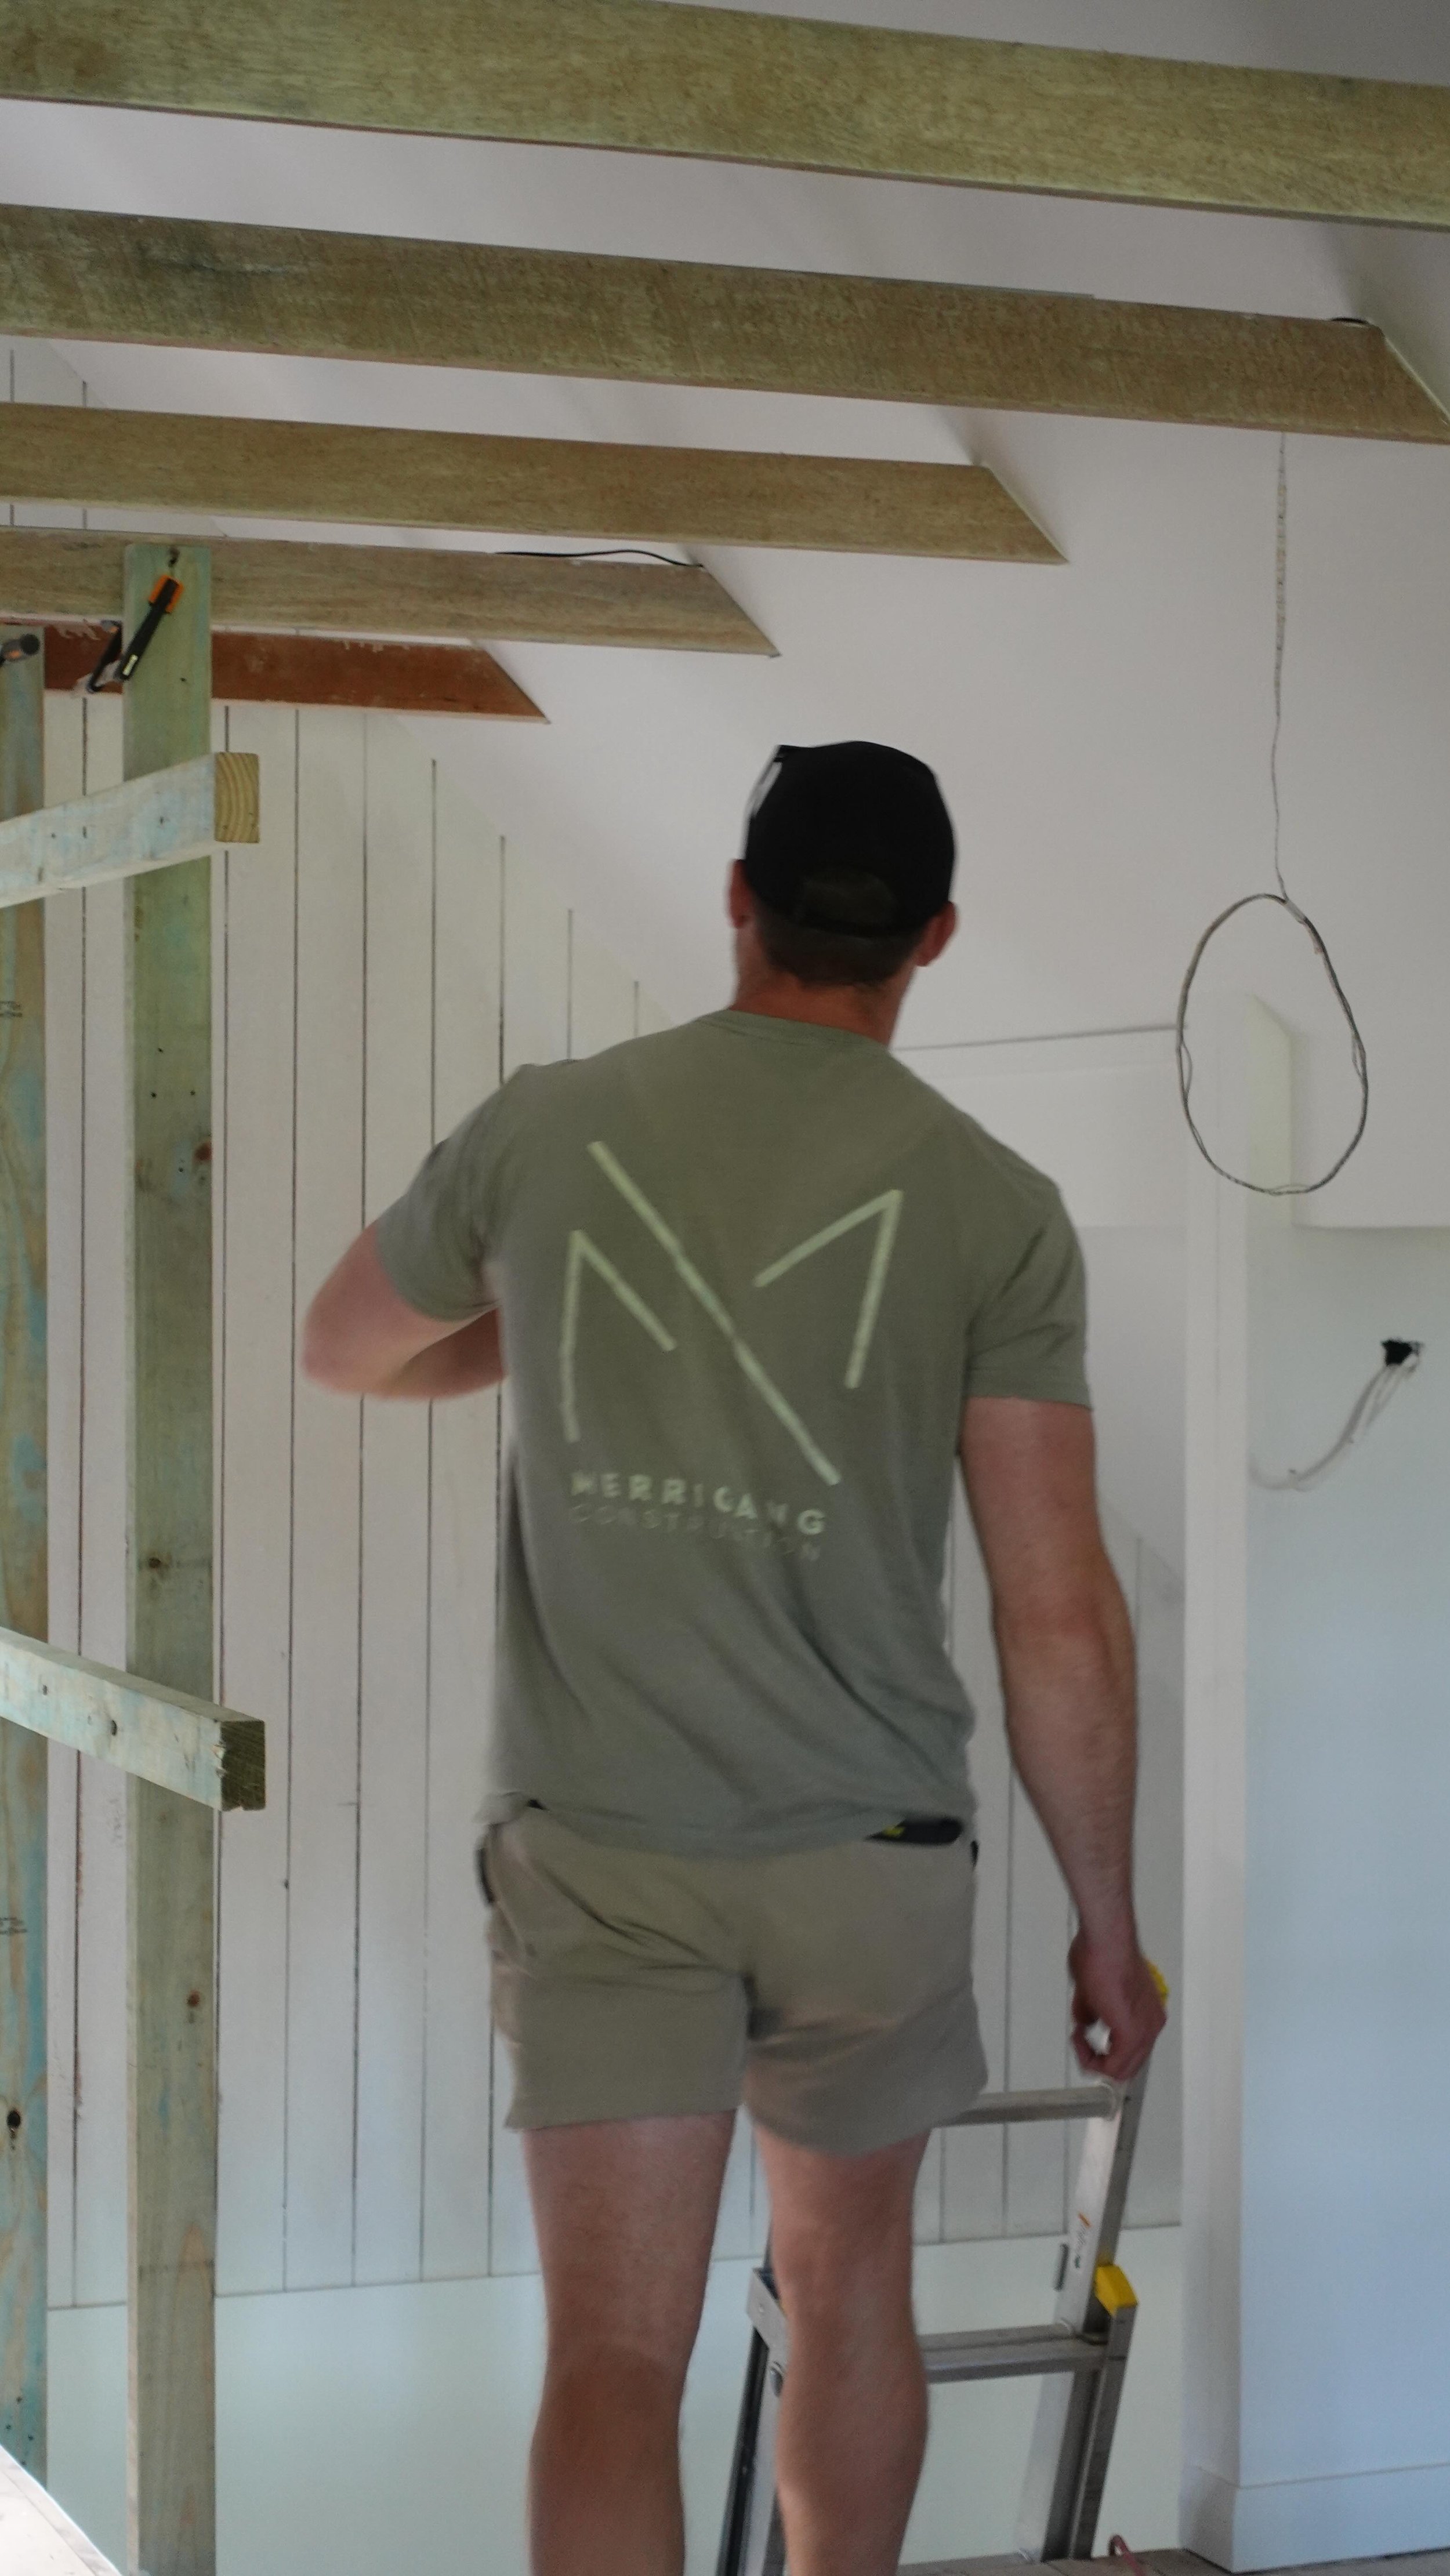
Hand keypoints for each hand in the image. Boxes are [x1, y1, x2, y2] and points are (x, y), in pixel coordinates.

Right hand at [1068, 1930, 1166, 2083]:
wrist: (1106, 1941)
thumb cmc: (1101, 1953)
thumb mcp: (1092, 1989)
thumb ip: (1092, 2010)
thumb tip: (1085, 2021)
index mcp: (1147, 2013)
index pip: (1129, 2049)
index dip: (1104, 2049)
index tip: (1084, 2035)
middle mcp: (1151, 2024)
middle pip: (1127, 2065)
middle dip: (1098, 2059)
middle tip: (1079, 2043)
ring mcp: (1145, 2031)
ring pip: (1121, 2070)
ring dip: (1094, 2061)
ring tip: (1079, 2039)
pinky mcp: (1132, 2034)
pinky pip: (1112, 2067)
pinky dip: (1091, 2060)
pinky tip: (1080, 2038)